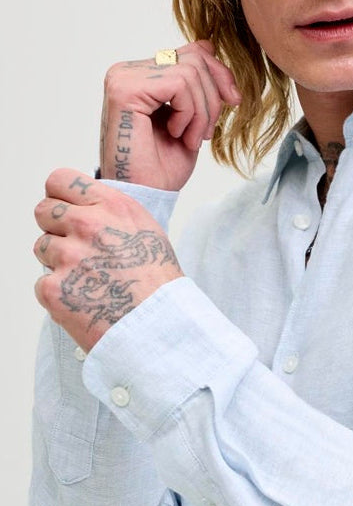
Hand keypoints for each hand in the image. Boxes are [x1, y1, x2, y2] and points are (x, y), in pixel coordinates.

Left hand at [34, 169, 182, 351]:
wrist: (159, 325)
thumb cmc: (157, 282)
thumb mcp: (145, 230)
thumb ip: (110, 213)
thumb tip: (81, 208)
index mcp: (112, 206)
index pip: (59, 180)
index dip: (59, 196)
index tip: (66, 209)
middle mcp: (87, 225)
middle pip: (43, 211)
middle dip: (55, 228)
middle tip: (76, 249)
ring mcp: (68, 257)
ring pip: (41, 247)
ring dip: (58, 261)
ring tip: (89, 279)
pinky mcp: (54, 288)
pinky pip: (42, 282)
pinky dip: (58, 292)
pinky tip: (85, 299)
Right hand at [99, 39, 240, 190]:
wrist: (145, 196)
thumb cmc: (162, 166)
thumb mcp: (191, 116)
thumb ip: (194, 82)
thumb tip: (208, 44)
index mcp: (141, 75)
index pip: (191, 52)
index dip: (219, 74)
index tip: (233, 101)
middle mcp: (127, 71)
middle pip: (194, 57)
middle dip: (213, 97)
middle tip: (206, 133)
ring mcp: (123, 78)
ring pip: (190, 71)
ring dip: (202, 112)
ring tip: (190, 138)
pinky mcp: (124, 90)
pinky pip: (179, 84)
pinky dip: (190, 113)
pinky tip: (177, 134)